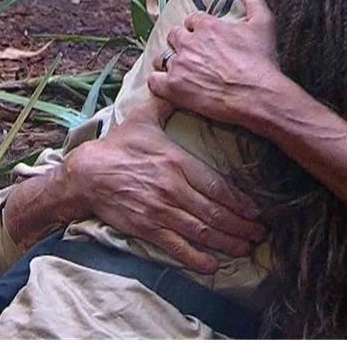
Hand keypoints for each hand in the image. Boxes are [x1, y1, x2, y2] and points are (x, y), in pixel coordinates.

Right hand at [63, 98, 265, 273]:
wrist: (85, 173)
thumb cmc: (118, 146)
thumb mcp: (143, 119)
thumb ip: (166, 105)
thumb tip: (176, 81)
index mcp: (177, 162)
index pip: (217, 185)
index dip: (240, 202)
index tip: (257, 212)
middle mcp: (173, 189)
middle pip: (215, 212)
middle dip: (241, 226)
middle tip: (260, 235)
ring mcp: (160, 211)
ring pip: (201, 231)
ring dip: (226, 242)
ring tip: (245, 249)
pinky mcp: (145, 227)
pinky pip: (175, 246)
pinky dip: (195, 258)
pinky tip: (212, 266)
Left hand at [147, 0, 282, 128]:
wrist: (257, 94)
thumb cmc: (261, 60)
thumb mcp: (264, 24)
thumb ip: (254, 0)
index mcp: (207, 25)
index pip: (192, 20)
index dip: (198, 29)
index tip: (205, 38)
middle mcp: (189, 42)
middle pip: (174, 36)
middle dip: (181, 43)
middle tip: (193, 54)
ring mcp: (179, 65)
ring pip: (162, 57)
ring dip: (168, 61)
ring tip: (179, 70)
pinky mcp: (174, 87)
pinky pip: (153, 81)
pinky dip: (158, 82)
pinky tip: (167, 86)